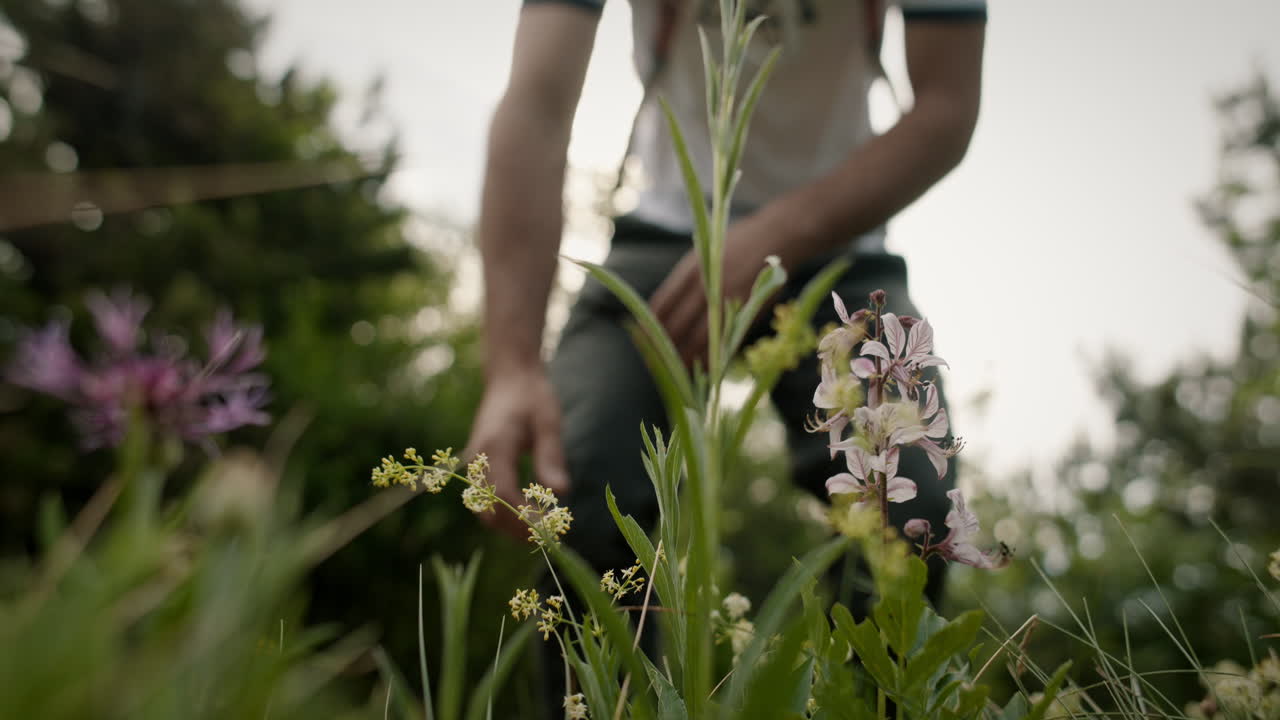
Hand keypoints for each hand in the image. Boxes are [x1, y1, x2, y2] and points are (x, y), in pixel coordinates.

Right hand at [463, 366, 567, 539]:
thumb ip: (552, 457)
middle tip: (552, 534)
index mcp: (494, 447)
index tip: (551, 529)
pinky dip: (508, 513)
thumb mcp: (549, 422)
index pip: (503, 495)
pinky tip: (534, 509)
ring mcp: (475, 466)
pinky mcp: (479, 470)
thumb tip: (561, 493)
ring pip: (486, 512)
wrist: (509, 378)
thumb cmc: (533, 397)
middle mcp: (477, 460)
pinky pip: (488, 502)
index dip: (524, 518)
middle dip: (518, 529)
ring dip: (513, 524)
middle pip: (489, 512)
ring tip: (546, 525)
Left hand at [649, 212, 788, 366]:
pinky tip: (700, 365)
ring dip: (684, 356)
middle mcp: (707, 286)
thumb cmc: (736, 244)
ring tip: (674, 369)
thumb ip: (685, 280)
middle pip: (677, 324)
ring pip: (698, 337)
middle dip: (663, 344)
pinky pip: (722, 340)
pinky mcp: (746, 312)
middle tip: (654, 358)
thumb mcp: (704, 253)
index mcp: (692, 269)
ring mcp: (728, 301)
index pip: (663, 303)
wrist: (776, 237)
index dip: (650, 323)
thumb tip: (662, 311)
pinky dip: (709, 356)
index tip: (641, 335)